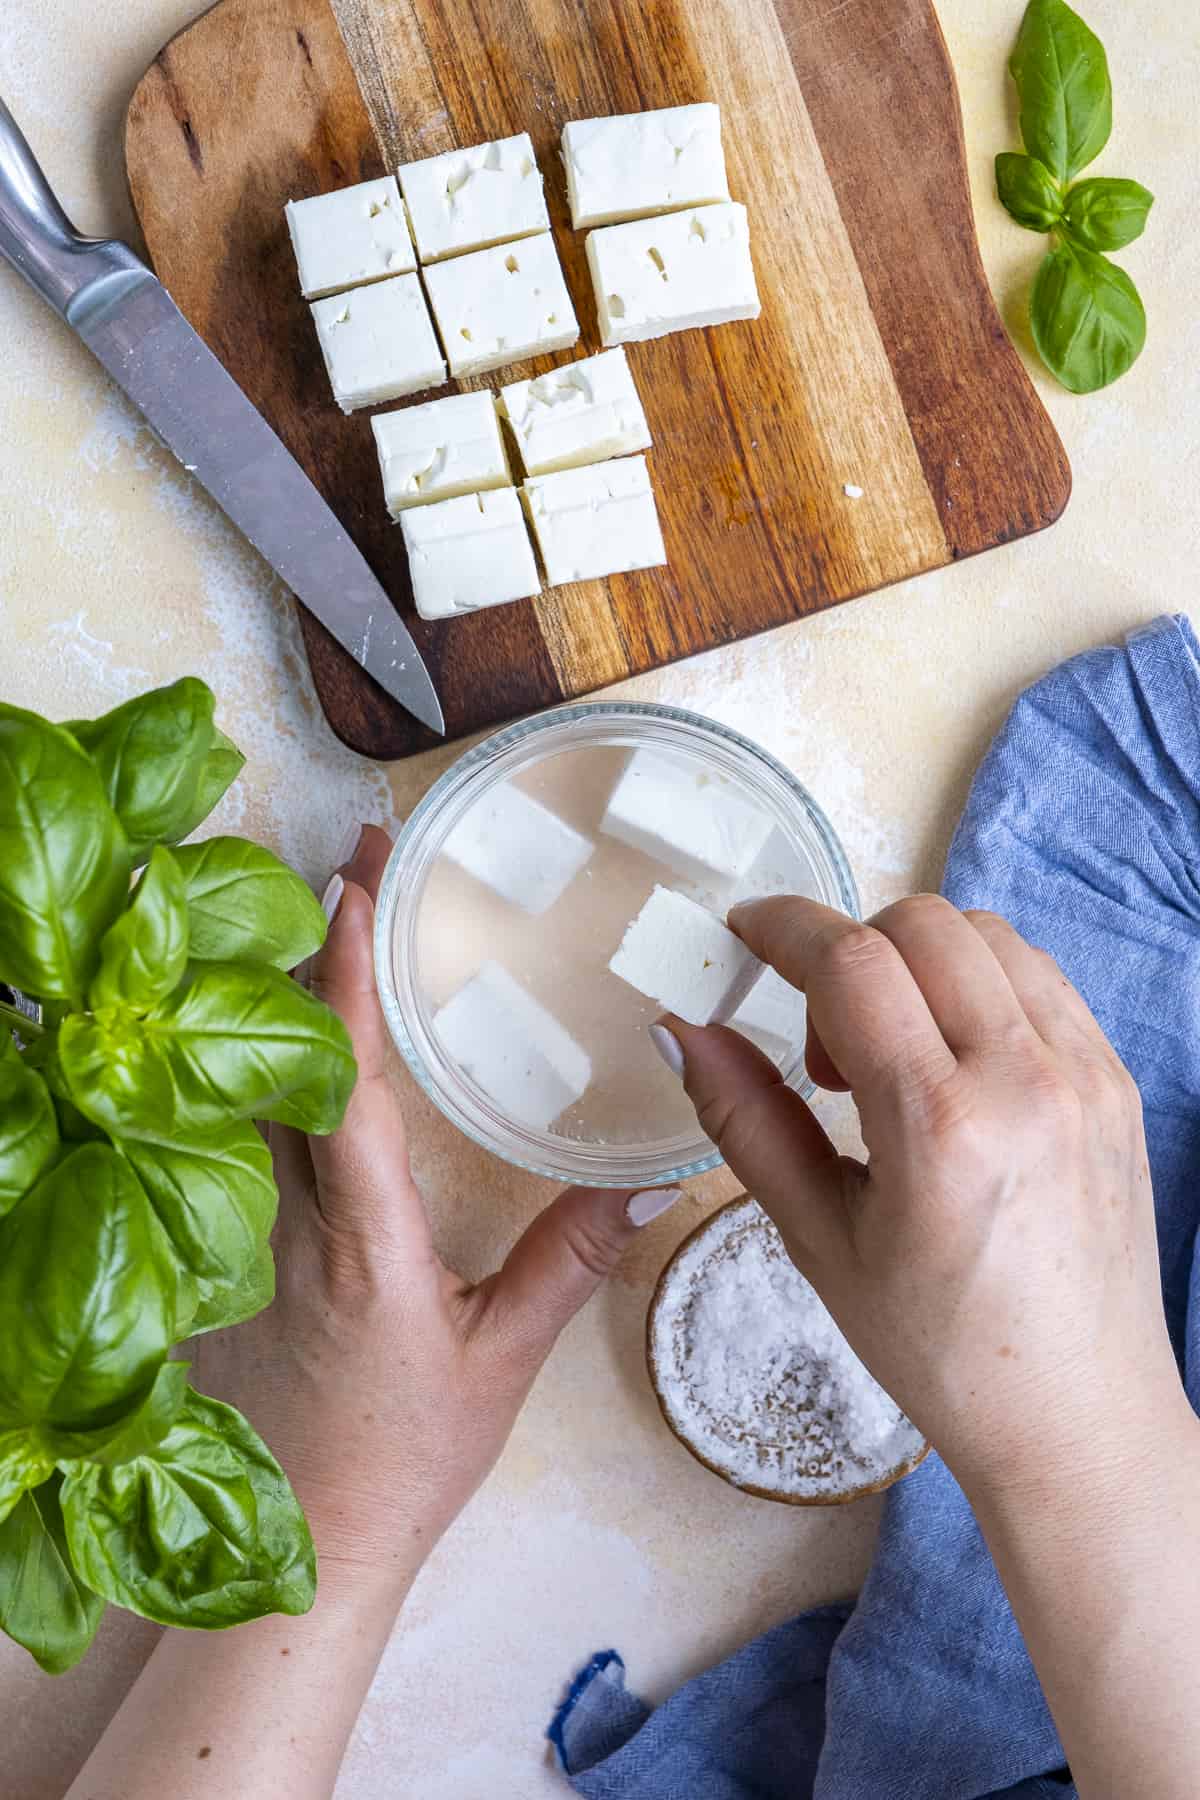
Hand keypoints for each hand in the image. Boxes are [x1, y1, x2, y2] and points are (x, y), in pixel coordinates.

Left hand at [193, 825, 673, 1602]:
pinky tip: (312, 1031)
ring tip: (344, 909)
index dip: (344, 975)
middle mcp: (293, 1216)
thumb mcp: (504, 1359)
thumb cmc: (404, 1459)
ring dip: (296, 991)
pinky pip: (256, 1127)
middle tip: (364, 859)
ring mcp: (259, 1230)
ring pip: (260, 1084)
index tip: (357, 887)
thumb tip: (649, 1181)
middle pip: (285, 1053)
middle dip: (321, 944)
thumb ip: (570, 1261)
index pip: (341, 1078)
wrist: (310, 1544)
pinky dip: (283, 1056)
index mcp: (360, 1234)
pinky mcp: (247, 1248)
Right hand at [661, 894, 1187, 1497]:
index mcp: (941, 1128)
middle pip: (922, 925)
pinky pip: (1041, 980)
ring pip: (989, 936)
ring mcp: (1087, 1075)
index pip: (852, 963)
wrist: (1075, 1413)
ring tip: (892, 1056)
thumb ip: (746, 1120)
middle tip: (824, 1043)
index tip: (745, 933)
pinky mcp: (1118, 1082)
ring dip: (918, 961)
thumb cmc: (940, 1348)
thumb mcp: (819, 1239)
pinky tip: (952, 1063)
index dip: (784, 928)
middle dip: (849, 950)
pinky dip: (979, 987)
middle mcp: (1027, 1082)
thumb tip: (682, 1030)